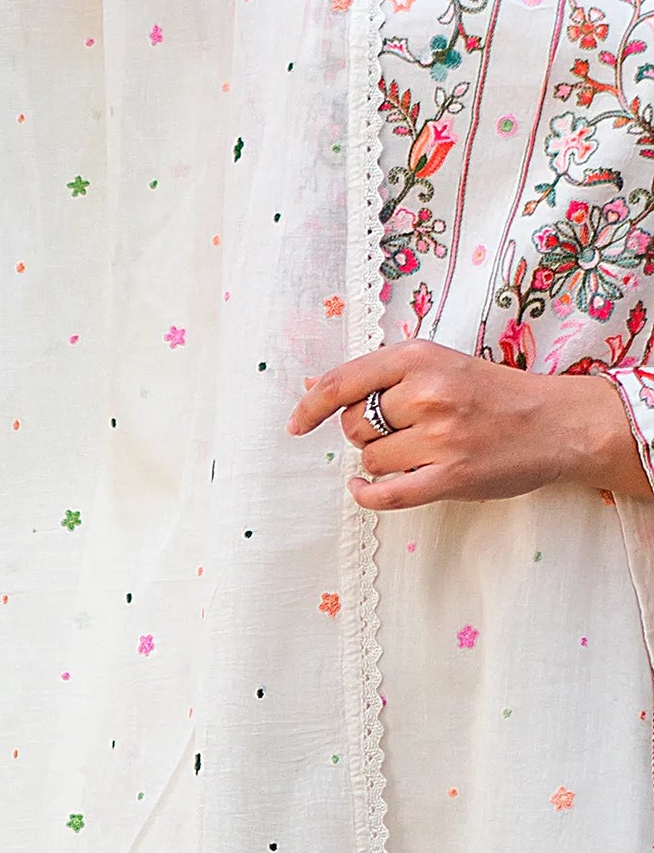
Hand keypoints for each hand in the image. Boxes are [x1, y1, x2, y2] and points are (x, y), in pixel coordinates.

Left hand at [286, 339, 649, 506]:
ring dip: (380, 462)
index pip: (343, 382)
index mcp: (421, 358)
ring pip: (370, 460)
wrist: (555, 424)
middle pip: (354, 426)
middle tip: (400, 431)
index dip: (310, 406)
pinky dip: (368, 495)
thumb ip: (394, 376)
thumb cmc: (494, 394)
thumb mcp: (444, 364)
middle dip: (364, 433)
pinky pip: (386, 494)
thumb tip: (330, 400)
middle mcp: (428, 394)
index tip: (296, 424)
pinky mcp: (450, 476)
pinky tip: (364, 491)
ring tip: (416, 452)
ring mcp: (440, 437)